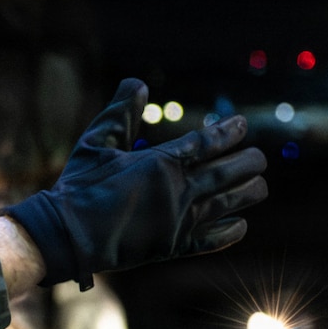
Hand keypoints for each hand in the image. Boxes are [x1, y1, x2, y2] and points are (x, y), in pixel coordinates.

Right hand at [3, 79, 267, 288]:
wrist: (67, 235)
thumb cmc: (78, 187)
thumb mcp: (96, 143)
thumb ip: (120, 113)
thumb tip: (137, 83)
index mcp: (161, 162)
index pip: (207, 142)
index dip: (229, 132)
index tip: (242, 125)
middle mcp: (178, 190)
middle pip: (227, 172)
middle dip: (248, 162)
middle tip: (259, 158)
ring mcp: (178, 220)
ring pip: (228, 202)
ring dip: (248, 192)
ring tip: (260, 186)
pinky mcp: (173, 246)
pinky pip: (212, 239)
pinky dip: (231, 231)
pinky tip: (241, 225)